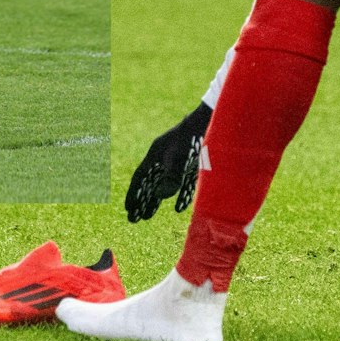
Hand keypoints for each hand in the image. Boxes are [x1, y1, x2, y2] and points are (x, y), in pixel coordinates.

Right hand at [124, 103, 210, 222]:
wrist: (211, 121)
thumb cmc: (192, 138)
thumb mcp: (179, 157)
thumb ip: (170, 176)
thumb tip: (161, 196)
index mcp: (155, 155)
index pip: (139, 179)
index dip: (133, 194)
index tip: (128, 209)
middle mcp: (163, 159)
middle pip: (148, 184)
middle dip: (140, 202)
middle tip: (134, 219)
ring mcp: (177, 161)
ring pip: (161, 185)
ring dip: (154, 201)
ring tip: (147, 216)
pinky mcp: (190, 164)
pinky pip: (180, 184)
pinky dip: (178, 196)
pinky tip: (178, 208)